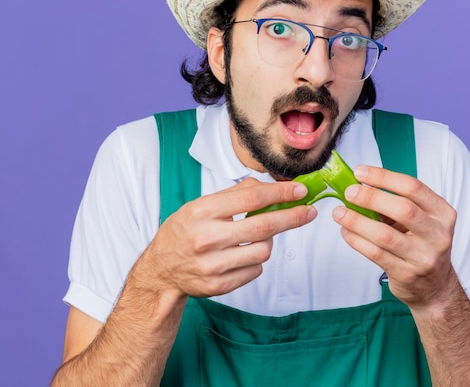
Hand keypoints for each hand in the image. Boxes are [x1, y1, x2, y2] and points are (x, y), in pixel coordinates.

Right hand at [136, 178, 316, 298]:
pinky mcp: (219, 285)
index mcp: (202, 211)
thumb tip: (269, 185)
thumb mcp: (200, 205)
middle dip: (293, 217)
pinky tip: (241, 255)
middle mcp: (207, 238)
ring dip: (268, 241)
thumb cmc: (184, 232)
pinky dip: (255, 260)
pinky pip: (255, 269)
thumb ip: (233, 195)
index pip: (251, 198)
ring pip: (264, 250)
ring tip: (257, 237)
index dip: (281, 193)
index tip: (299, 191)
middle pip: (264, 226)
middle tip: (308, 212)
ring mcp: (213, 264)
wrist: (160, 271)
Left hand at [332, 165, 458, 309]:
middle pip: (403, 209)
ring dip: (357, 221)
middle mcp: (438, 234)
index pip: (413, 187)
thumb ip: (396, 203)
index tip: (360, 172)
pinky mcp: (407, 274)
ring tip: (339, 213)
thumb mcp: (420, 221)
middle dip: (371, 197)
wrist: (435, 287)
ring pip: (385, 235)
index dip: (384, 177)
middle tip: (349, 192)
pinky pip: (376, 254)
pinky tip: (346, 231)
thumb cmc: (421, 245)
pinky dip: (356, 240)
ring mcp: (424, 257)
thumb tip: (359, 184)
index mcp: (443, 213)